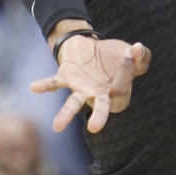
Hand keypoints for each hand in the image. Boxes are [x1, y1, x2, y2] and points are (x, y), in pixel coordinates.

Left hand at [31, 32, 151, 133]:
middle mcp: (97, 96)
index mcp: (117, 94)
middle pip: (100, 108)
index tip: (130, 53)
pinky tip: (33, 88)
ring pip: (74, 103)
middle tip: (94, 128)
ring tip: (56, 126)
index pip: (123, 85)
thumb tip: (136, 50)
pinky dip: (44, 86)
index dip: (128, 68)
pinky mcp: (65, 77)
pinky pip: (54, 84)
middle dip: (98, 117)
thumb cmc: (114, 55)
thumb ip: (141, 55)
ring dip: (65, 114)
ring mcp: (80, 89)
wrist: (89, 47)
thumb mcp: (132, 52)